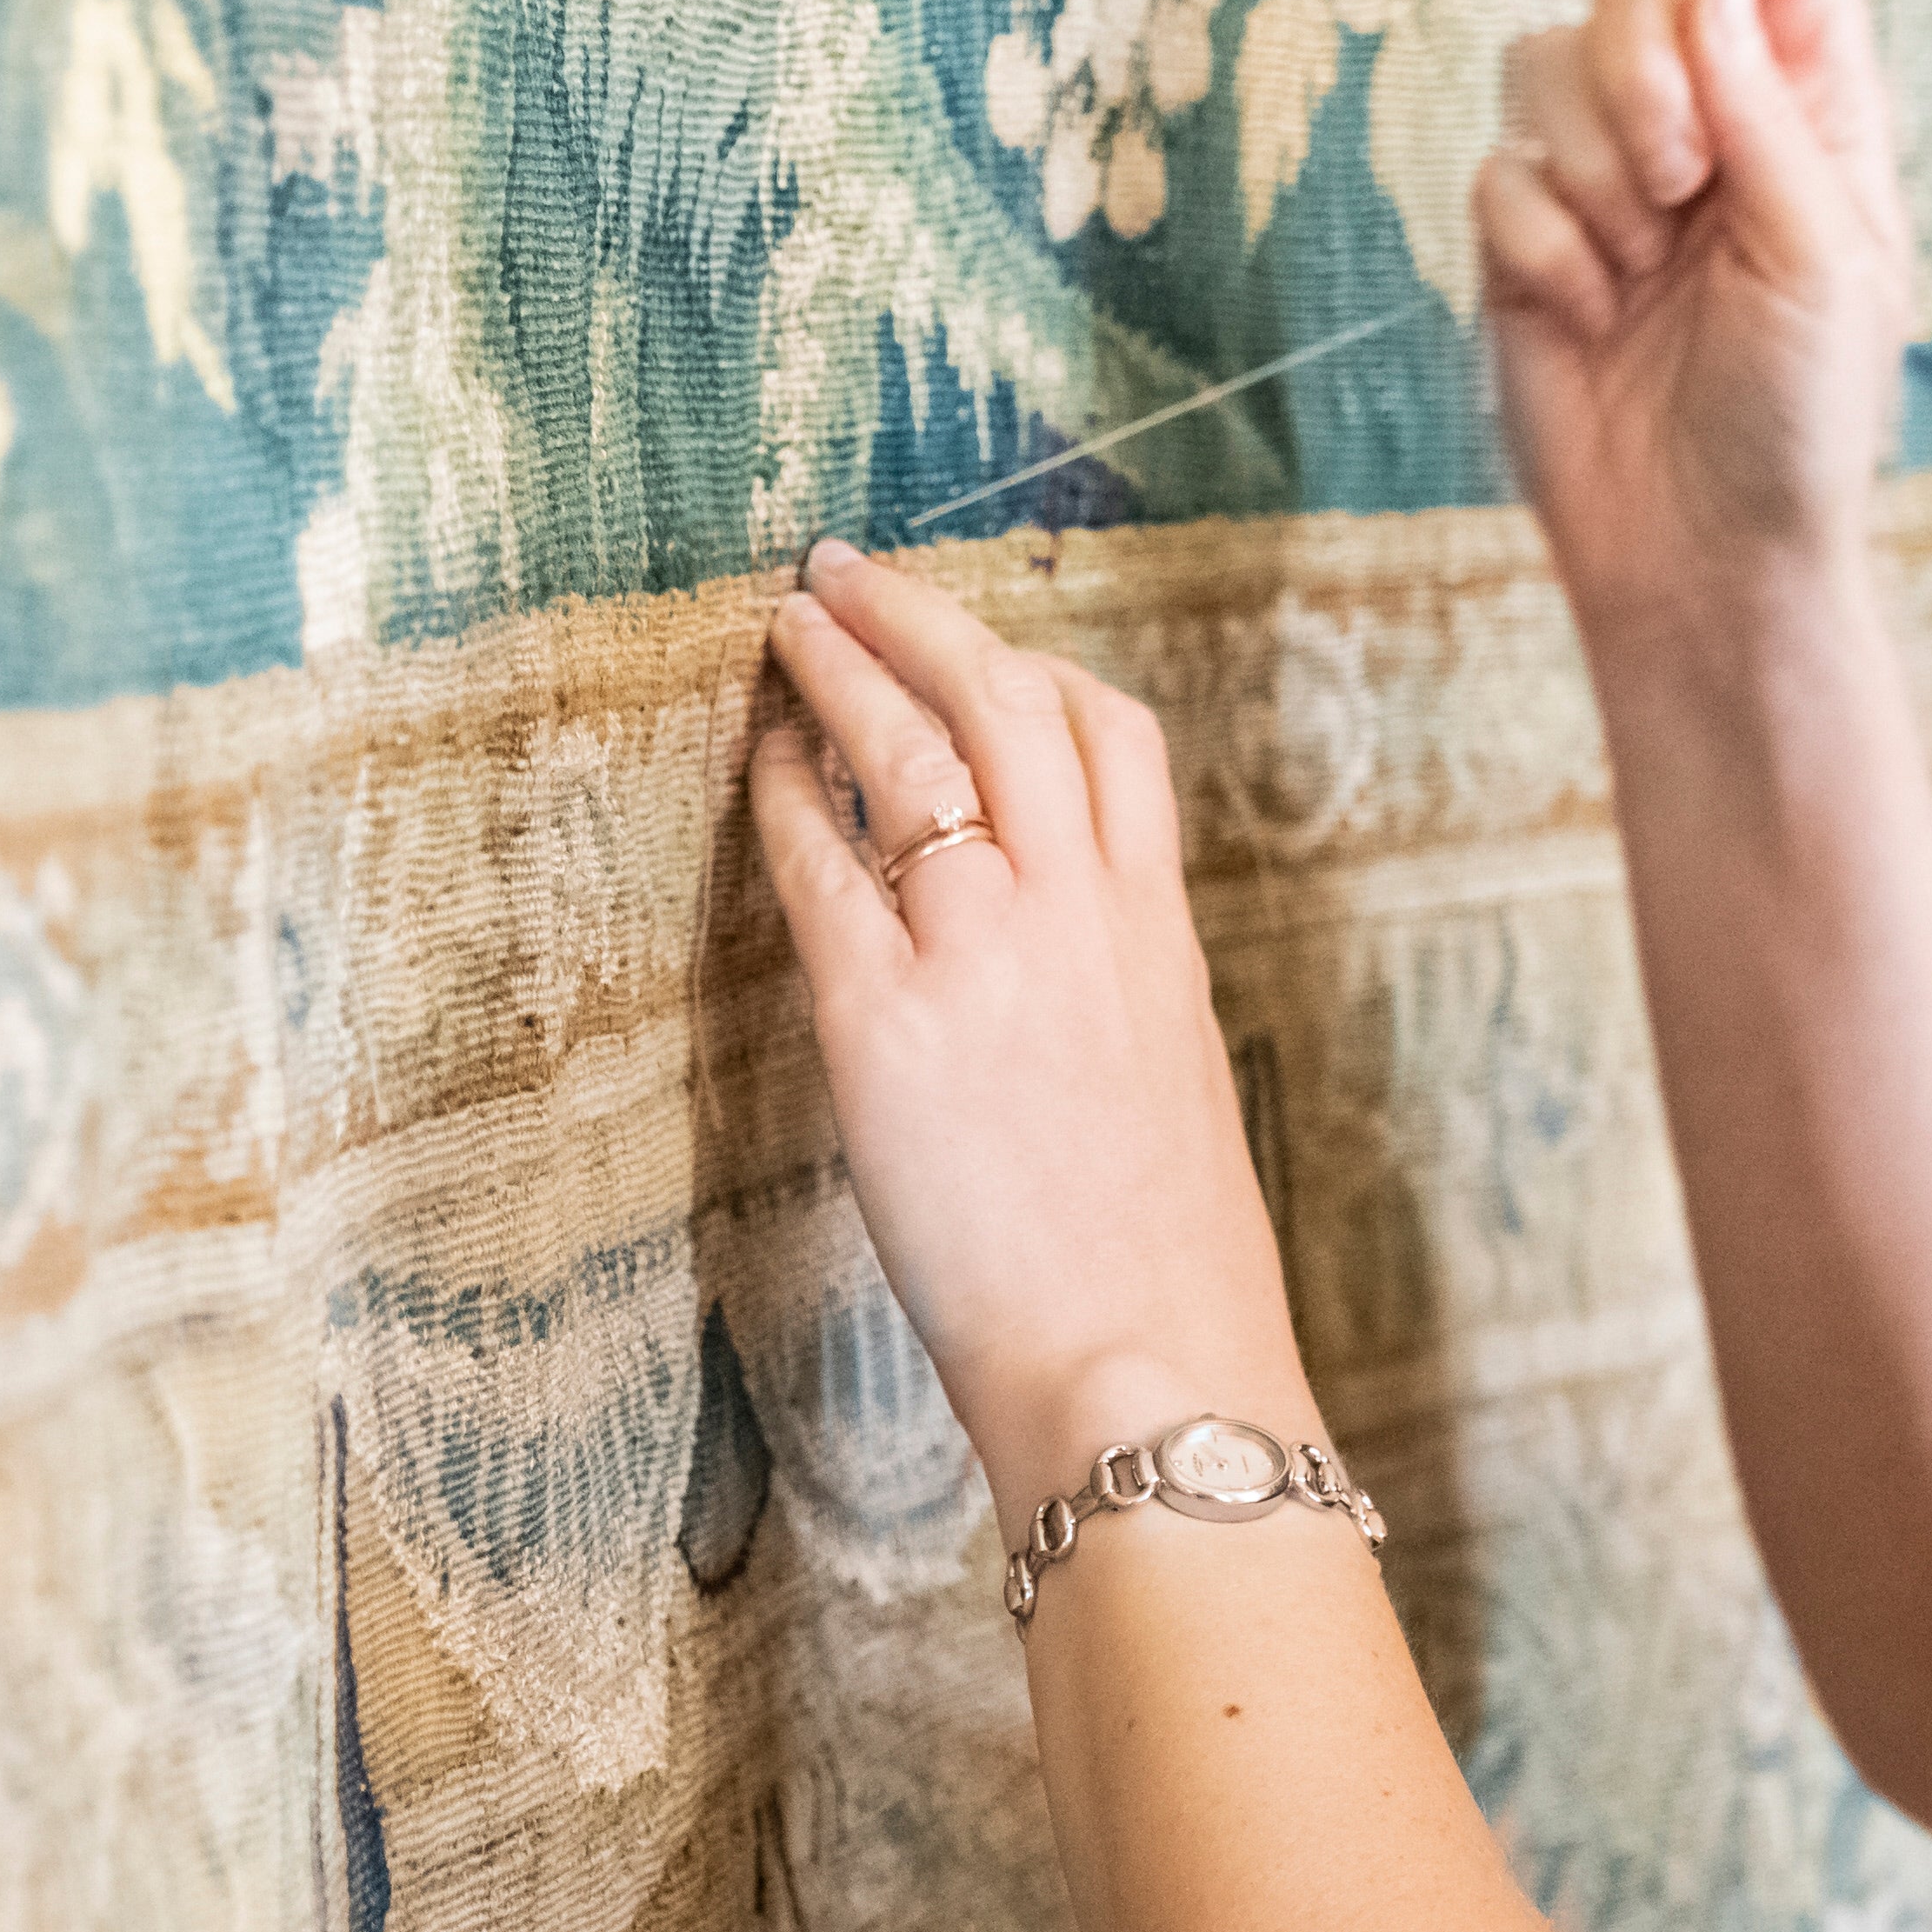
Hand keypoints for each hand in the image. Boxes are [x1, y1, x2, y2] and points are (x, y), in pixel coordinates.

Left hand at [745, 542, 1311, 1495]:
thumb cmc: (1166, 1264)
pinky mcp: (887, 1021)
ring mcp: (983, 956)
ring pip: (911, 751)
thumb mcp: (1175, 1095)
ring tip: (786, 627)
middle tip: (846, 573)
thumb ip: (1120, 1003)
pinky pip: (822, 865)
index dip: (1038, 668)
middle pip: (1006, 701)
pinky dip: (785, 794)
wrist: (1147, 1358)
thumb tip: (1070, 986)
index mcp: (1159, 932)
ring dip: (840, 670)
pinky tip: (756, 766)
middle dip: (921, 617)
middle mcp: (1078, 915)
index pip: (1113, 739)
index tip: (983, 646)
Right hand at [1473, 0, 1917, 638]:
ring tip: (1639, 263)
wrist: (1703, 556)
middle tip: (1682, 176)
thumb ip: (1768, 105)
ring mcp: (1608, 183)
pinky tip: (1590, 319)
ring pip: (1547, 61)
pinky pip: (1497, 173)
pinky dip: (1543, 241)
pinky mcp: (1526, 244)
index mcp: (1808, 118)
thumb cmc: (1798, 421)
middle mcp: (1707, 130)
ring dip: (1592, 158)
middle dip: (1645, 61)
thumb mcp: (1822, 255)